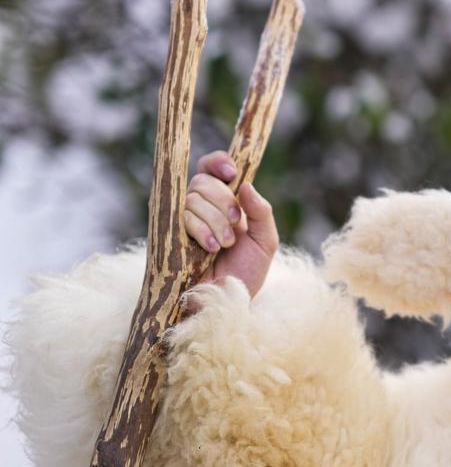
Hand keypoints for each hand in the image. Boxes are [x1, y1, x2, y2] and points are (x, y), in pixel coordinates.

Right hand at [184, 150, 278, 298]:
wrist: (227, 303)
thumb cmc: (246, 273)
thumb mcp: (265, 241)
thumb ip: (261, 212)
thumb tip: (246, 185)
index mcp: (224, 202)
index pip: (211, 168)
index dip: (218, 163)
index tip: (232, 174)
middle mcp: (201, 208)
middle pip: (202, 181)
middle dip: (224, 201)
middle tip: (237, 224)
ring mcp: (182, 222)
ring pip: (192, 200)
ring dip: (215, 222)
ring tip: (225, 245)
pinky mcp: (169, 237)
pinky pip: (181, 219)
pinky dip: (200, 231)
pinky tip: (210, 248)